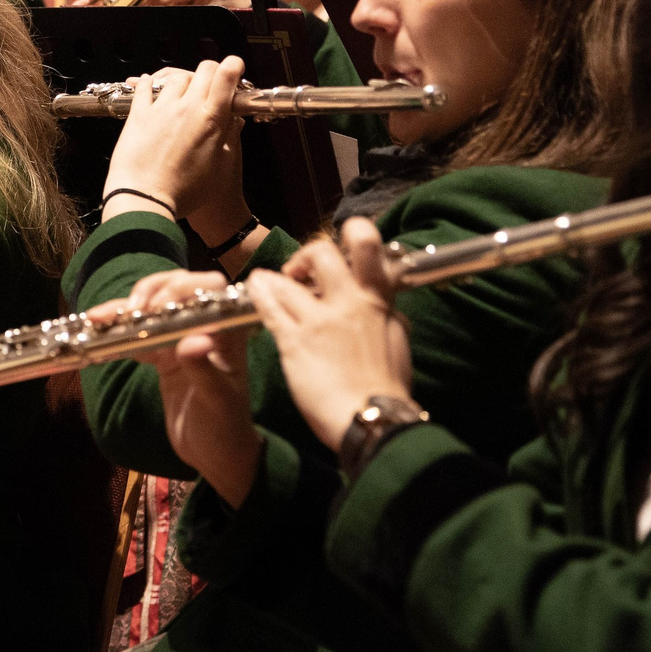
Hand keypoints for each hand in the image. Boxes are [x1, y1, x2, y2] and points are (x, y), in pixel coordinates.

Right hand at [87, 268, 261, 505]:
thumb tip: (192, 341)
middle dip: (149, 292)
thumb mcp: (217, 400)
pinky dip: (117, 331)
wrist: (216, 454)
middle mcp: (204, 328)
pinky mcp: (162, 356)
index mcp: (226, 331)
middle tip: (130, 311)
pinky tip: (97, 331)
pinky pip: (137, 334)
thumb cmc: (225, 427)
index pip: (210, 288)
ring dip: (126, 309)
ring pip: (152, 308)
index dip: (183, 287)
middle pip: (176, 289)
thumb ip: (204, 368)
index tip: (159, 306)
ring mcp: (180, 340)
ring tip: (99, 317)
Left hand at [101, 56, 248, 236]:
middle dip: (209, 71)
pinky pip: (143, 88)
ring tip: (180, 91)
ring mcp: (161, 109)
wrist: (145, 199)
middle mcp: (188, 108)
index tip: (233, 67)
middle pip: (202, 70)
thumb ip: (230, 139)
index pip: (226, 77)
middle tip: (208, 82)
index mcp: (212, 120)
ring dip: (180, 80)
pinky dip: (147, 83)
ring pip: (174, 77)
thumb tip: (233, 121)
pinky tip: (148, 84)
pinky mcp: (138, 116)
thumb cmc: (185, 193)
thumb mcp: (222, 168)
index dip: (233, 66)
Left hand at [246, 219, 413, 453]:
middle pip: (321, 252)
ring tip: (263, 279)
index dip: (354, 233)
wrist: (371, 417)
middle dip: (307, 253)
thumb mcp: (397, 342)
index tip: (341, 246)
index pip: (367, 247)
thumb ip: (386, 316)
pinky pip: (271, 308)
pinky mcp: (294, 341)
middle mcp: (348, 302)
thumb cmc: (387, 388)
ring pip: (287, 280)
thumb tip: (386, 306)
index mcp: (378, 300)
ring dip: (273, 277)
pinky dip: (259, 294)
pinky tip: (254, 288)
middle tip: (299, 269)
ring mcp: (319, 320)